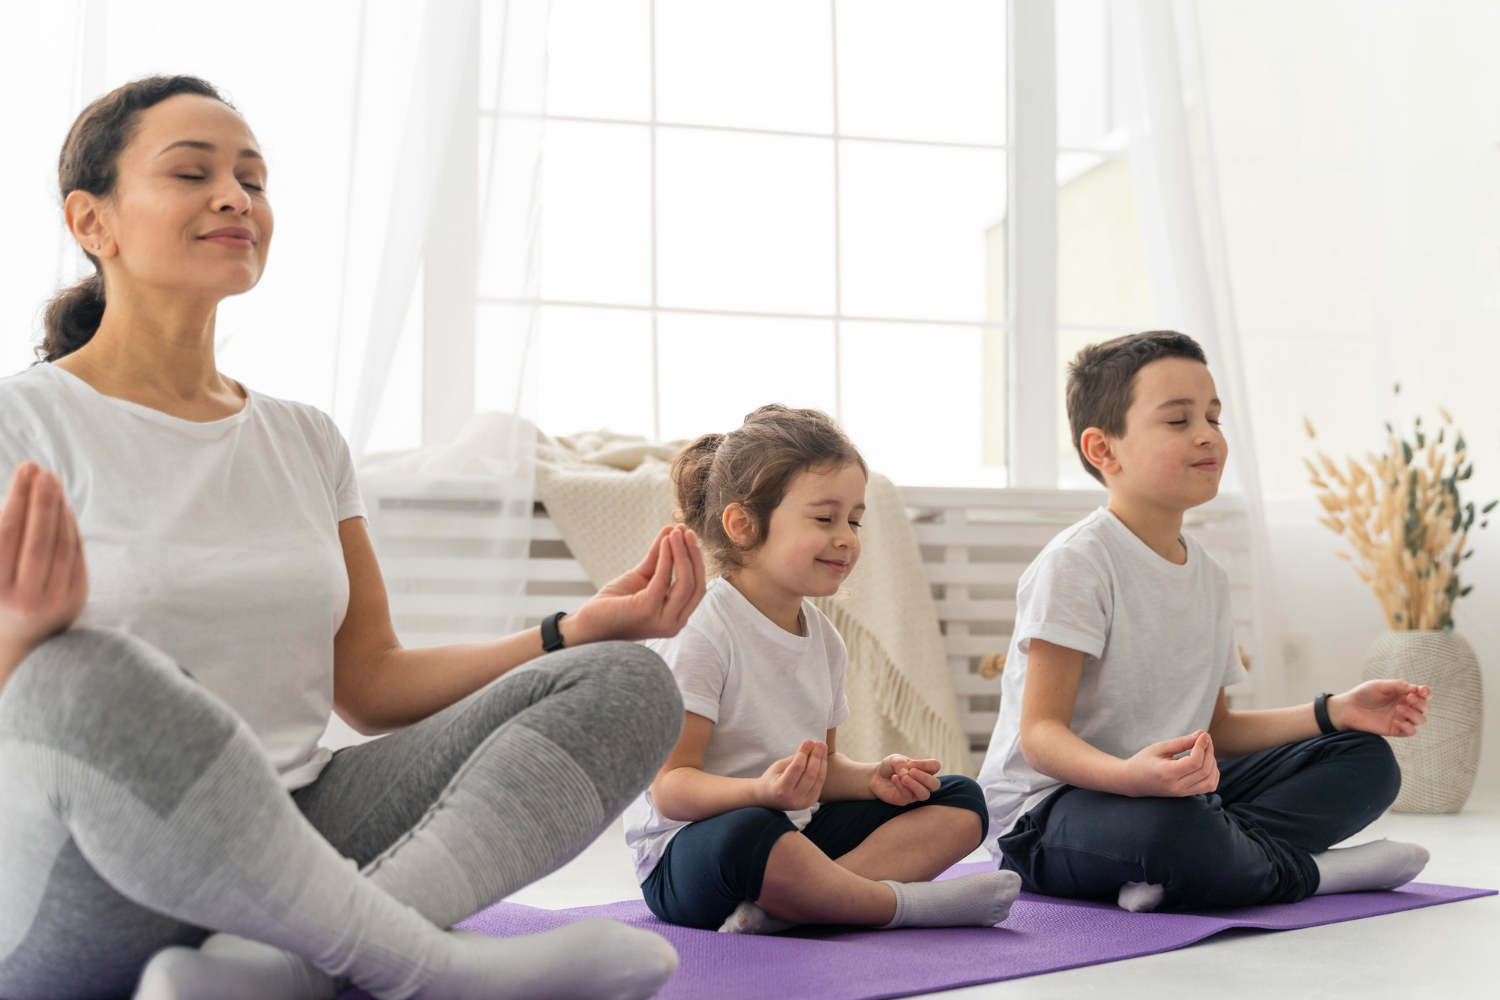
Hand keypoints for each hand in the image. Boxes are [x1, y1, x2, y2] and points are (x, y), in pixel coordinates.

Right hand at [0, 463, 88, 679]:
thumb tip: (21, 492)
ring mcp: (53, 601)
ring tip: (52, 483)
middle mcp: (23, 598)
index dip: (18, 500)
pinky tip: (63, 508)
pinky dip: (70, 529)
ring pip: (60, 547)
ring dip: (58, 511)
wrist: (16, 643)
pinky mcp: (75, 599)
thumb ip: (1, 541)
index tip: (25, 470)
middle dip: (41, 502)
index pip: (7, 536)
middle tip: (43, 472)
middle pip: (38, 541)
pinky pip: (75, 556)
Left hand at [561, 525, 705, 644]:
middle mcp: (675, 623)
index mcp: (677, 617)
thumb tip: (673, 530)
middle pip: (696, 584)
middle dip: (693, 554)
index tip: (689, 537)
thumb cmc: (615, 604)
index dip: (696, 560)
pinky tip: (665, 542)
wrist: (589, 624)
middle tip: (686, 531)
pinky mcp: (647, 610)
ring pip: (685, 582)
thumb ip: (659, 559)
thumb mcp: (642, 578)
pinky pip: (663, 579)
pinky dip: (667, 557)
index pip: (697, 587)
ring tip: (676, 532)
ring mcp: (663, 620)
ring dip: (682, 553)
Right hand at [757, 739, 827, 810]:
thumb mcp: (778, 767)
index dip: (804, 753)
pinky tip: (822, 758)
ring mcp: (804, 802)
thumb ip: (794, 759)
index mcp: (782, 790)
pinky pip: (820, 784)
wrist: (768, 799)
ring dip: (822, 761)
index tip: (808, 741)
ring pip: (818, 779)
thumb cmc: (771, 779)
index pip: (797, 768)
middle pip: (810, 774)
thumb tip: (810, 747)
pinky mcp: (811, 802)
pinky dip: (822, 770)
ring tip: (823, 747)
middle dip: (816, 756)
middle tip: (819, 742)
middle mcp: (794, 799)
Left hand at [871, 754, 941, 805]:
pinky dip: (901, 786)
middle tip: (911, 772)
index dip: (926, 764)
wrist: (876, 777)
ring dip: (915, 785)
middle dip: (925, 778)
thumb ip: (900, 763)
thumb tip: (906, 773)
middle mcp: (923, 783)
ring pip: (925, 794)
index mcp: (924, 770)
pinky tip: (894, 778)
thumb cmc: (890, 767)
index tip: (910, 763)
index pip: (935, 766)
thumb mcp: (894, 759)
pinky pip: (907, 796)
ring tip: (904, 778)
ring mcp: (915, 793)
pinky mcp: (905, 800)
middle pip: (935, 784)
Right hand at [1121, 730, 1218, 797]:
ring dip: (1213, 764)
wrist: (1132, 781)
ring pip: (1210, 781)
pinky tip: (1206, 762)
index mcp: (1167, 774)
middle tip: (1205, 739)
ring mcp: (1182, 793)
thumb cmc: (1143, 761)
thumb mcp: (1159, 748)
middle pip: (1204, 771)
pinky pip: (1208, 786)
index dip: (1202, 747)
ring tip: (1206, 750)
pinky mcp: (1186, 794)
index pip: (1194, 762)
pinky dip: (1213, 774)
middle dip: (1209, 752)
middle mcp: (1176, 787)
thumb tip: (1201, 734)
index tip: (1203, 735)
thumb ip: (1181, 742)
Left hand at [1331, 680, 1431, 737]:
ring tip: (1398, 709)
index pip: (1424, 694)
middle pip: (1425, 707)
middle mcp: (1406, 706)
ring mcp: (1402, 719)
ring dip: (1414, 714)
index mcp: (1404, 694)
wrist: (1348, 708)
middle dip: (1421, 703)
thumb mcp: (1380, 685)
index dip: (1427, 692)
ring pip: (1421, 720)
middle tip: (1409, 698)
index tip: (1421, 690)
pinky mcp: (1396, 730)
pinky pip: (1411, 731)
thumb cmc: (1364, 694)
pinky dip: (1408, 726)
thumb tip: (1416, 688)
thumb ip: (1398, 685)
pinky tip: (1396, 721)